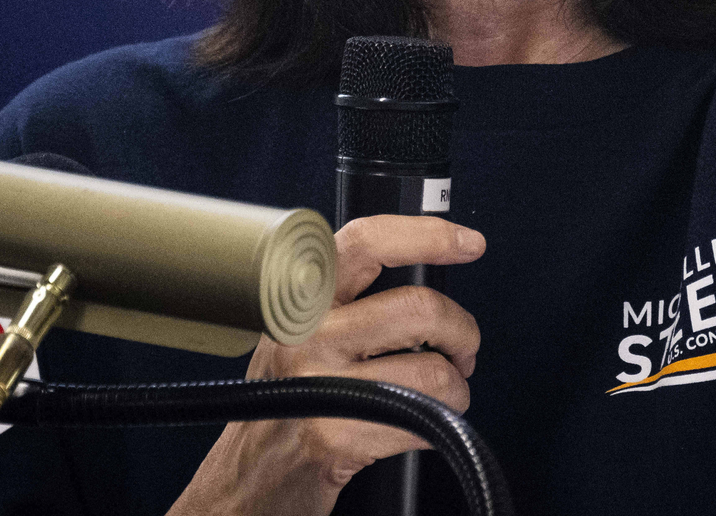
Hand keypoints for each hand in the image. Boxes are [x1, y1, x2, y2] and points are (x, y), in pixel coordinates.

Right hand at [170, 216, 485, 515]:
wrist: (247, 480)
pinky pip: (425, 418)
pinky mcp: (336, 435)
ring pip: (433, 369)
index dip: (427, 234)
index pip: (367, 241)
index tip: (468, 241)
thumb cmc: (286, 402)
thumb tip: (428, 269)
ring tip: (441, 395)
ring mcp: (318, 384)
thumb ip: (345, 297)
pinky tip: (418, 426)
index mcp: (297, 298)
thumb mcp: (297, 332)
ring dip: (456, 388)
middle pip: (419, 307)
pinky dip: (440, 424)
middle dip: (462, 331)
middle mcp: (302, 334)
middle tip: (461, 348)